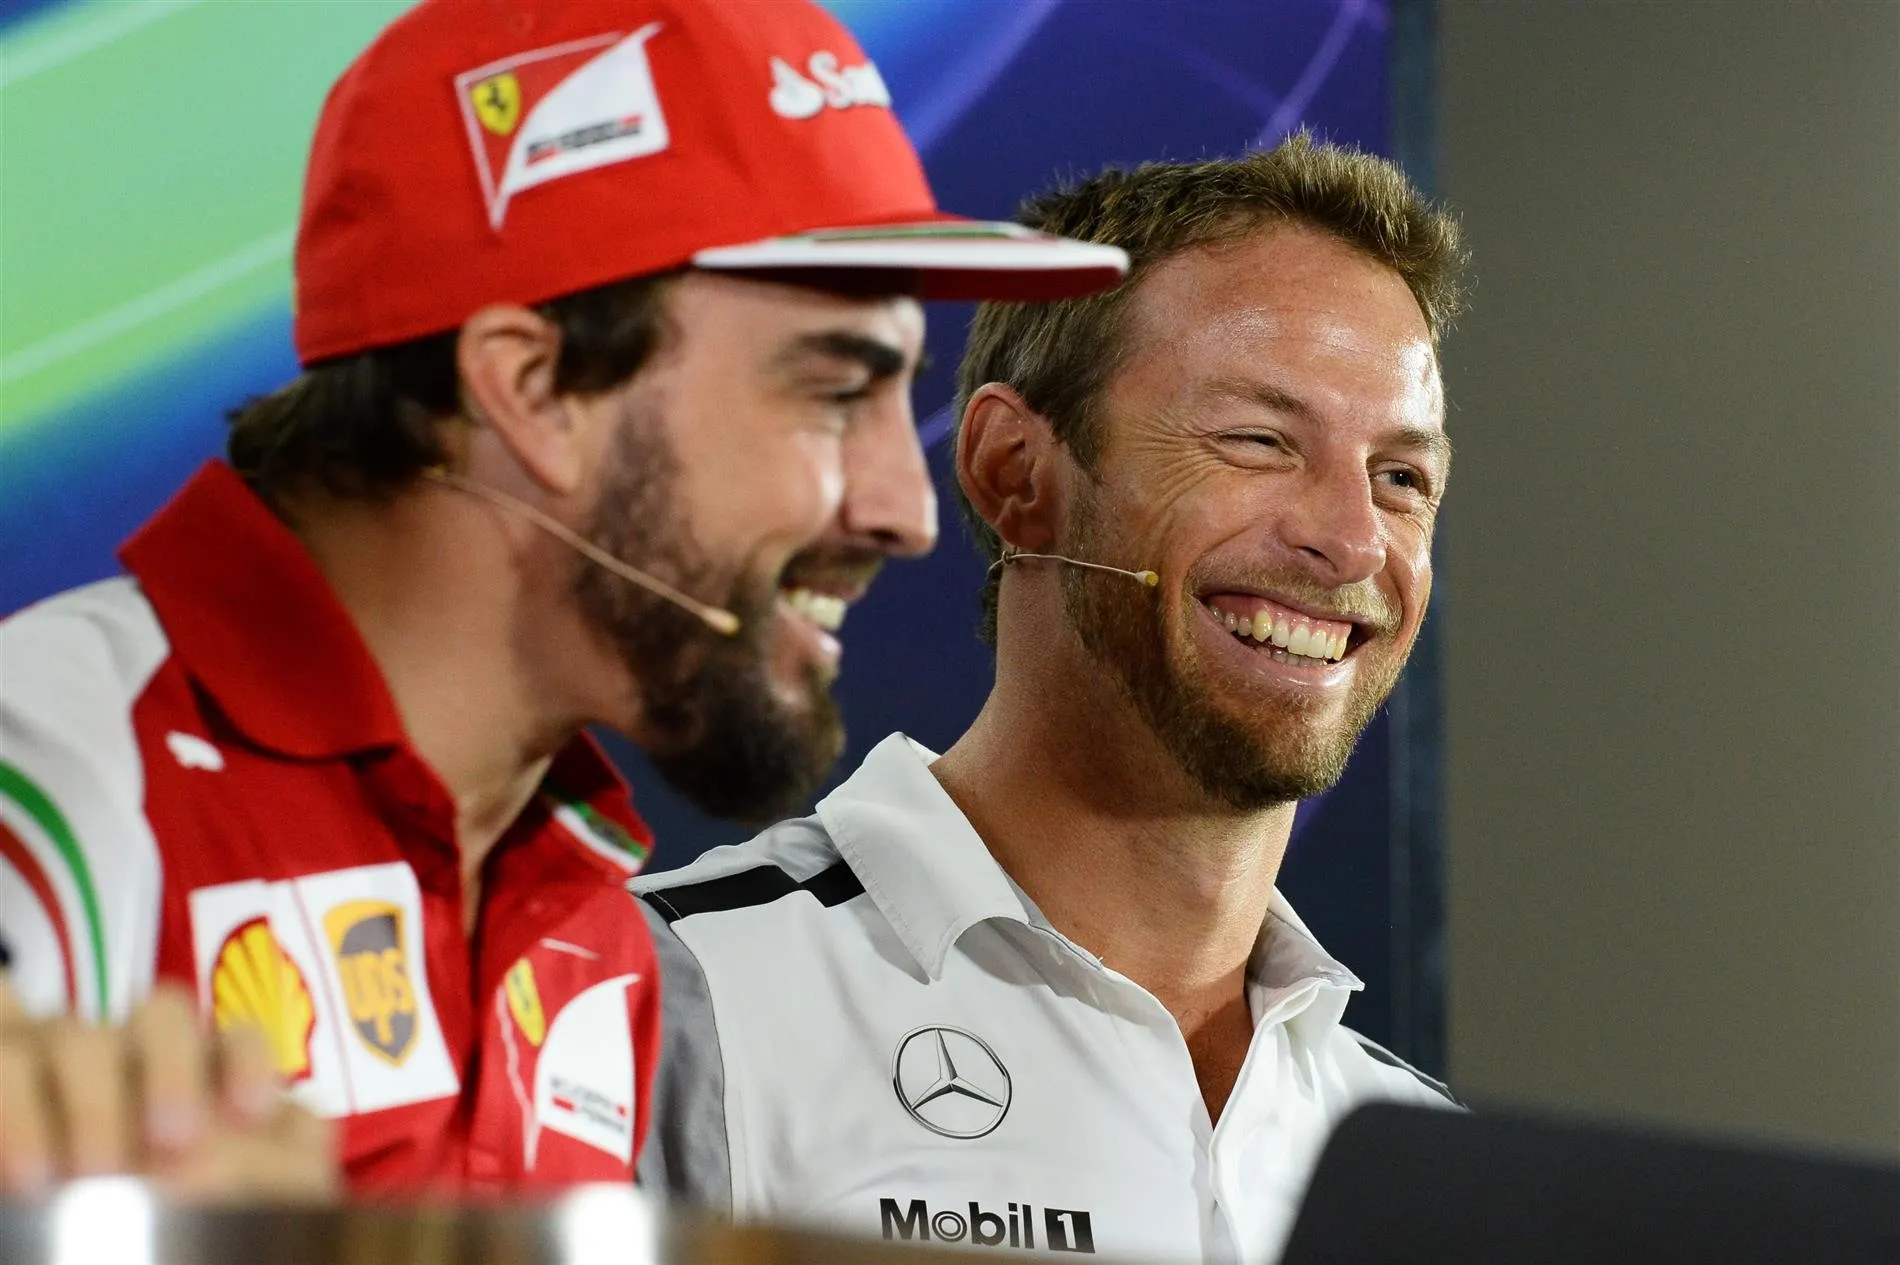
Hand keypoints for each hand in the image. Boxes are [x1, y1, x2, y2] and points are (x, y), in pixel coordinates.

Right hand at [0, 975, 335, 1198]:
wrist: (98, 1232)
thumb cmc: (193, 1208)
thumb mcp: (249, 1194)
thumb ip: (282, 1160)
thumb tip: (294, 1134)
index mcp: (204, 1080)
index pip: (236, 1042)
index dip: (247, 1065)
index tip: (254, 1114)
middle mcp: (135, 1058)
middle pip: (161, 1016)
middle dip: (174, 1070)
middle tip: (176, 1142)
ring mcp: (63, 1064)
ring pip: (78, 1037)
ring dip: (91, 1102)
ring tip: (87, 1176)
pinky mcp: (10, 1081)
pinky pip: (6, 1065)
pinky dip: (17, 1112)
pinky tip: (29, 1174)